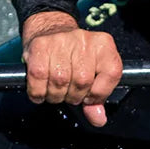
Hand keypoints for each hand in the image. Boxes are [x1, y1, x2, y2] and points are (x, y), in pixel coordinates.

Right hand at [21, 11, 123, 126]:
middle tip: (68, 94)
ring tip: (55, 91)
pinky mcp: (39, 46)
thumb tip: (98, 119)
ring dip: (55, 96)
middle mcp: (84, 40)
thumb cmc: (73, 55)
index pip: (111, 75)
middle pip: (83, 81)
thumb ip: (97, 97)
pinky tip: (41, 90)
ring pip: (60, 81)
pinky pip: (39, 78)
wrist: (49, 29)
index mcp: (104, 45)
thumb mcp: (92, 71)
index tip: (87, 97)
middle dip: (74, 96)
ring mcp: (61, 41)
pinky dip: (38, 92)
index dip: (97, 93)